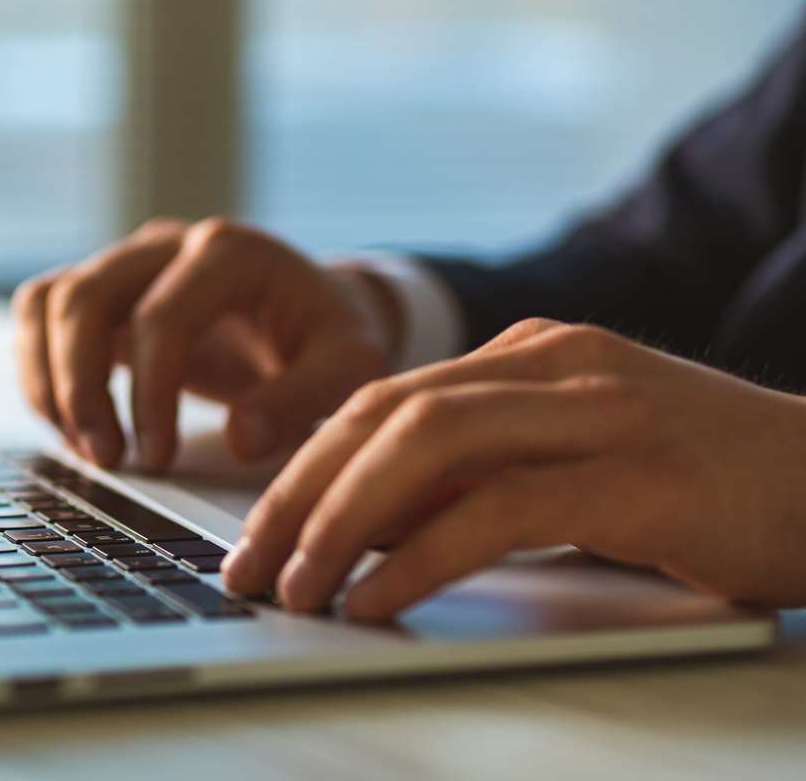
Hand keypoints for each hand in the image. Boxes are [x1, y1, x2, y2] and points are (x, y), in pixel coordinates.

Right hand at [12, 218, 399, 470]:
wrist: (316, 311)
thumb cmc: (331, 338)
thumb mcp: (348, 368)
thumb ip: (300, 400)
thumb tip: (241, 439)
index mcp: (230, 251)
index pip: (162, 315)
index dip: (149, 393)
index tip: (157, 457)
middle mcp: (168, 244)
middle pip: (85, 298)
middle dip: (81, 388)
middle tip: (106, 460)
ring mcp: (130, 262)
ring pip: (50, 301)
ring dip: (50, 380)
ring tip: (84, 448)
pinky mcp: (107, 290)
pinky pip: (43, 314)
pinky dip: (40, 370)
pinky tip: (72, 426)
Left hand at [222, 318, 805, 617]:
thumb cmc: (703, 486)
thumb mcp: (573, 465)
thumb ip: (482, 478)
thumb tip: (371, 529)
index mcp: (531, 356)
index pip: (386, 398)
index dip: (308, 464)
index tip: (259, 529)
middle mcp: (554, 365)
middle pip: (387, 414)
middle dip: (302, 491)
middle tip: (251, 564)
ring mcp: (598, 410)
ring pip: (429, 446)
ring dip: (344, 521)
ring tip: (294, 586)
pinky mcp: (636, 473)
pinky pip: (500, 508)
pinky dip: (423, 555)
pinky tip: (375, 599)